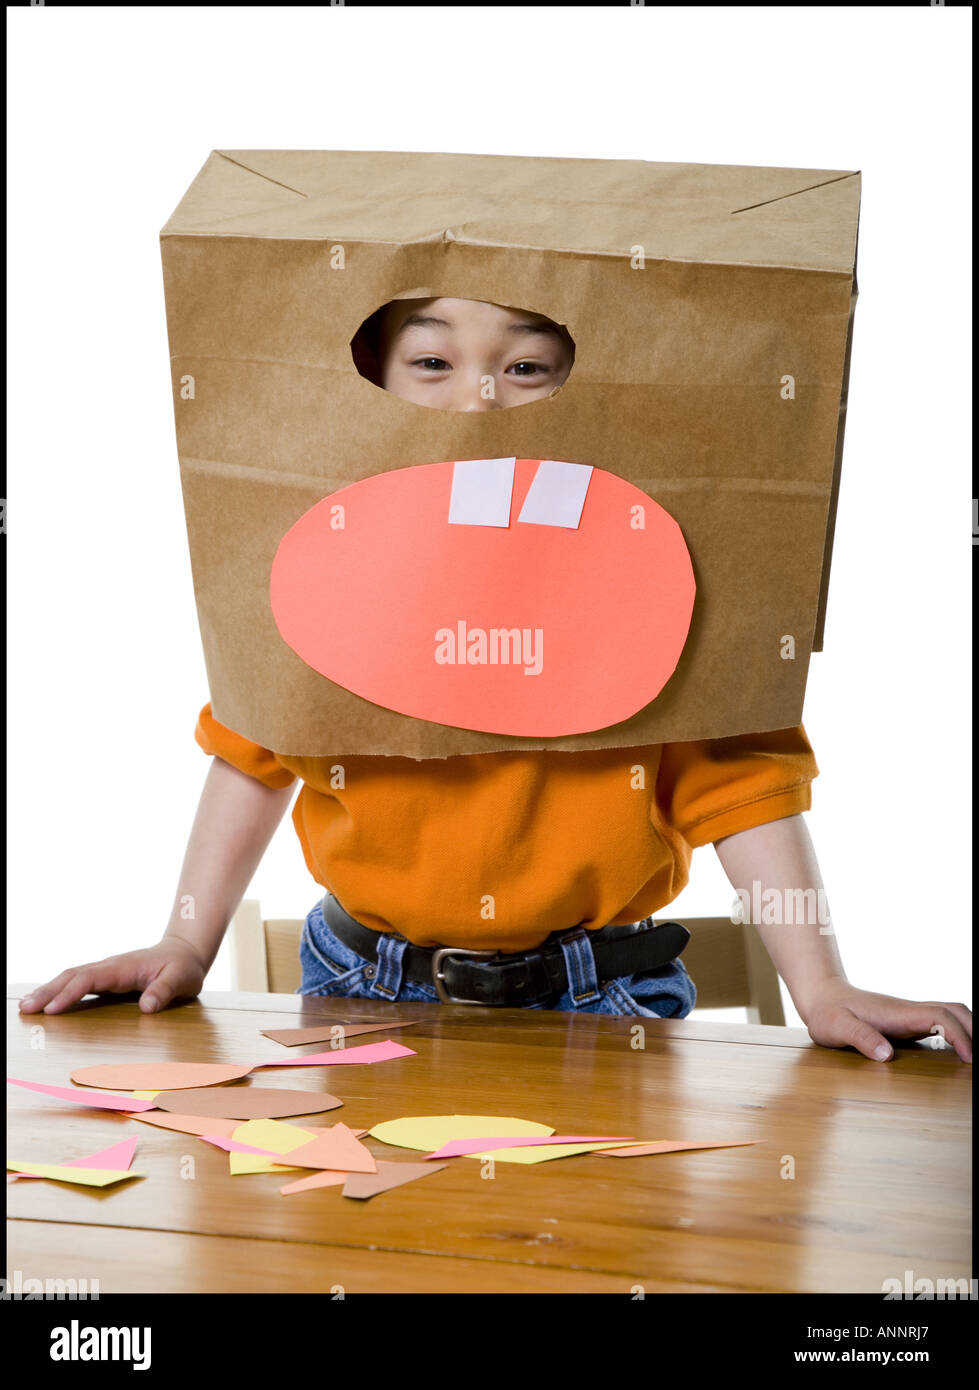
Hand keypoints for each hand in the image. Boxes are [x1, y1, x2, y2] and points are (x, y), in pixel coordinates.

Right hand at [18, 937, 208, 1015]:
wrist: (185, 952)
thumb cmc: (183, 967)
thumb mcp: (182, 979)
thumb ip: (165, 991)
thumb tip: (147, 1007)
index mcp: (124, 967)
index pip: (90, 979)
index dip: (70, 994)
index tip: (52, 1009)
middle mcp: (110, 966)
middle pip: (72, 975)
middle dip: (48, 991)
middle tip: (25, 1009)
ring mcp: (106, 970)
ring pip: (71, 977)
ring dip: (48, 990)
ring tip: (26, 1006)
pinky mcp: (106, 977)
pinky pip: (77, 982)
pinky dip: (59, 990)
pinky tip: (47, 1001)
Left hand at [800, 978, 971, 1061]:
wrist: (821, 996)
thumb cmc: (828, 1014)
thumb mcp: (837, 1028)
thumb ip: (860, 1039)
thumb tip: (887, 1055)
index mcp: (898, 1012)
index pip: (940, 1017)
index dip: (960, 1035)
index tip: (970, 1058)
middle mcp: (909, 1011)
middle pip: (955, 1011)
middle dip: (974, 1030)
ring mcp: (910, 1015)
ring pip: (951, 1015)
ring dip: (969, 1030)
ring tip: (974, 1057)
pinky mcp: (907, 1022)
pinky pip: (941, 1024)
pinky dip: (957, 1034)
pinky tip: (959, 1053)